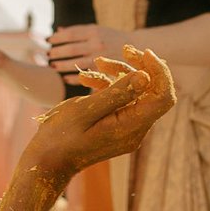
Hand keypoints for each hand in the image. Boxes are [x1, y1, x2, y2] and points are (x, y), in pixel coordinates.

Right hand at [24, 46, 175, 175]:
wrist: (46, 162)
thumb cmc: (61, 138)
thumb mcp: (86, 111)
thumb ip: (117, 93)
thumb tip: (146, 76)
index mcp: (131, 127)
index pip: (163, 97)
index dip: (160, 72)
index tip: (143, 53)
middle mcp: (135, 129)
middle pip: (151, 92)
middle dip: (139, 67)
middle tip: (124, 48)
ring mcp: (126, 128)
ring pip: (135, 93)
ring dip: (119, 74)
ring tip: (97, 61)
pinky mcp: (116, 125)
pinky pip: (120, 101)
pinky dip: (107, 86)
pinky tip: (86, 78)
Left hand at [45, 23, 111, 73]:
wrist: (137, 47)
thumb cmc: (111, 38)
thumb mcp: (97, 30)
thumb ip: (78, 31)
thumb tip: (58, 30)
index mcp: (94, 31)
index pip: (71, 34)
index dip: (57, 38)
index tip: (48, 40)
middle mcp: (97, 44)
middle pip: (71, 49)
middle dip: (56, 52)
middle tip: (46, 55)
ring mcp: (101, 58)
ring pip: (76, 63)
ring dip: (61, 65)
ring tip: (52, 66)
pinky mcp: (105, 71)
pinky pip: (85, 76)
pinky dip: (73, 78)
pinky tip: (64, 78)